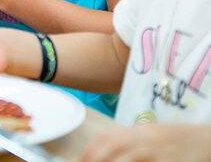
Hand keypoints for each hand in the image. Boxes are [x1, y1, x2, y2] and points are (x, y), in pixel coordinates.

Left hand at [81, 124, 210, 161]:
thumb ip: (128, 140)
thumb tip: (103, 150)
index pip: (107, 138)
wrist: (205, 142)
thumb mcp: (150, 134)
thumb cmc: (175, 140)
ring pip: (126, 161)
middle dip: (96, 160)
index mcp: (138, 131)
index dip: (90, 151)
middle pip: (112, 150)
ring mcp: (157, 155)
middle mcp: (146, 141)